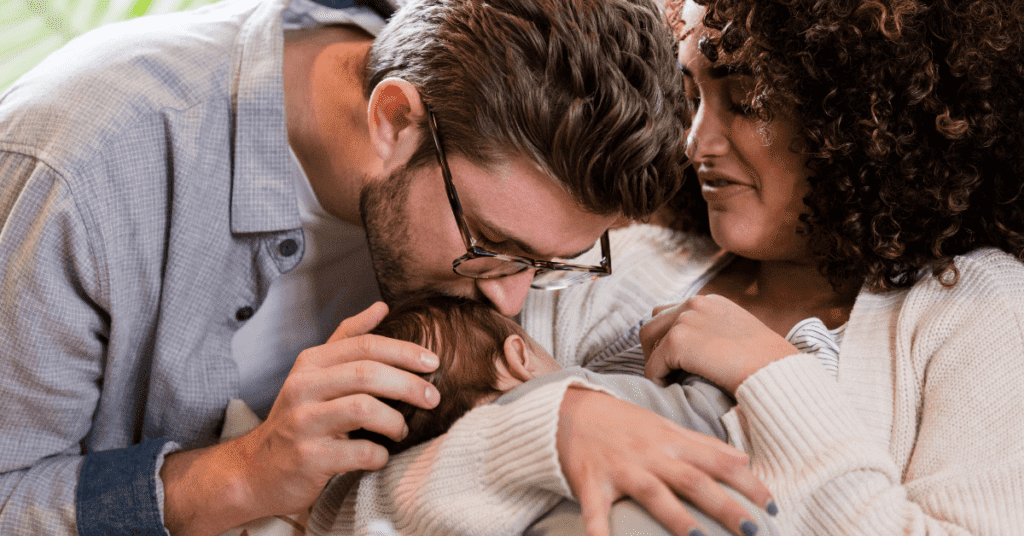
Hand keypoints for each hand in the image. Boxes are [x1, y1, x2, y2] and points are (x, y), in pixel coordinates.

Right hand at [161, 302, 439, 535]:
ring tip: (401, 430)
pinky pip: (359, 452)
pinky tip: (380, 456)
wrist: (256, 471)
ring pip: (364, 409)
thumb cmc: (300, 418)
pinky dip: (379, 455)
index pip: (365, 346)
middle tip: (432, 398)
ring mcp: (303, 422)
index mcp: (311, 362)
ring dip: (394, 421)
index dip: (404, 351)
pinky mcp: (308, 457)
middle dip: (408, 384)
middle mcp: (303, 387)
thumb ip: (348, 339)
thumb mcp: (316, 373)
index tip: (433, 363)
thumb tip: (382, 306)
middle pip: (367, 374)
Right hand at [558, 388, 773, 535]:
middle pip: (693, 481)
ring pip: (654, 494)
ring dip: (678, 518)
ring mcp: (620, 469)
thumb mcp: (664, 427)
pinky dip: (600, 533)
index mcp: (670, 441)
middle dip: (725, 506)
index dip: (747, 483)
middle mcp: (649, 455)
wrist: (566, 409)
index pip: (717, 462)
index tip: (772, 505)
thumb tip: (743, 459)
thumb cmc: (620, 422)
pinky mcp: (590, 482)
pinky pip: (596, 512)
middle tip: (754, 529)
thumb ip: (703, 445)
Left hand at [641, 295, 797, 393]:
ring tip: (666, 379)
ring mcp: (684, 319)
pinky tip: (672, 389)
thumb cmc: (766, 363)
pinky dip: (657, 379)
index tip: (676, 358)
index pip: (674, 311)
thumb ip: (715, 333)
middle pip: (654, 319)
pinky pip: (652, 365)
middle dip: (654, 345)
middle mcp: (695, 303)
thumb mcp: (741, 335)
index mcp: (711, 301)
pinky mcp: (677, 341)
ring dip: (653, 359)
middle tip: (664, 370)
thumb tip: (698, 350)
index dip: (669, 336)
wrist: (774, 371)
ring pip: (647, 338)